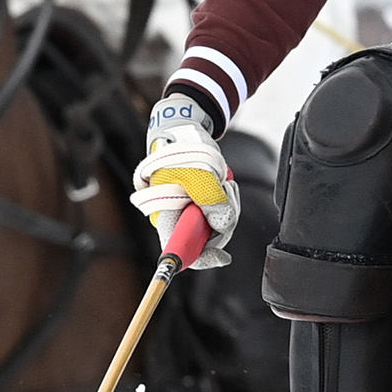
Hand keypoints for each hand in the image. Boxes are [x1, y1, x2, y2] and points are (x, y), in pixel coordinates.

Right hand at [130, 88, 235, 267]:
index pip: (180, 252)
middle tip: (226, 193)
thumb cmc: (183, 152)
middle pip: (204, 240)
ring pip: (215, 227)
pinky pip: (218, 215)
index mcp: (165, 216)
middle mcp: (174, 219)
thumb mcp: (200, 174)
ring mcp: (186, 214)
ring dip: (226, 206)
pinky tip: (222, 184)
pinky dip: (225, 201)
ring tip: (222, 183)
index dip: (202, 259)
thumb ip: (211, 201)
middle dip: (222, 222)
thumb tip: (221, 225)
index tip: (223, 257)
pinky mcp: (198, 207)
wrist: (182, 133)